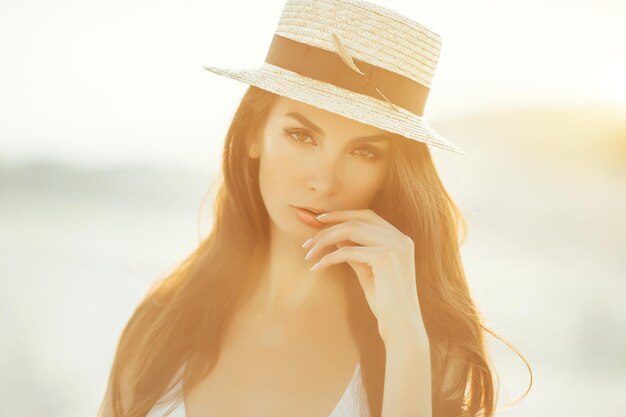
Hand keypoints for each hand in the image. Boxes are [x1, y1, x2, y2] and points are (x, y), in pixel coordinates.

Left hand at [302, 208, 427, 346]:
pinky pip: (346, 252)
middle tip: (307, 242)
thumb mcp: (368, 270)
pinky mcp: (385, 258)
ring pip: (350, 231)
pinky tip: (316, 268)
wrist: (401, 326)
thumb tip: (334, 236)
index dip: (342, 214)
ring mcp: (394, 246)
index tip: (320, 221)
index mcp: (400, 239)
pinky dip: (327, 259)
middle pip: (356, 221)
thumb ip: (355, 251)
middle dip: (328, 228)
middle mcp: (400, 238)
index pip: (367, 215)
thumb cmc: (385, 302)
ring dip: (324, 240)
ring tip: (308, 254)